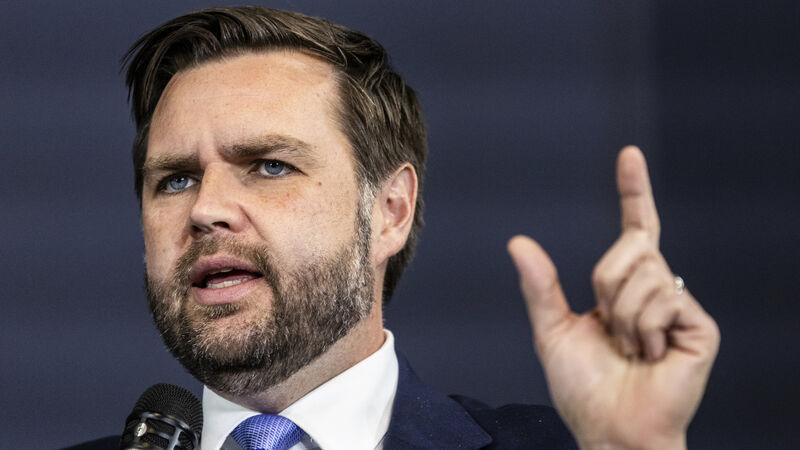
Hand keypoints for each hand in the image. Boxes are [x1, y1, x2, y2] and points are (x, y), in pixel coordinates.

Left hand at [507, 146, 719, 449]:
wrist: (610, 429)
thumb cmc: (584, 388)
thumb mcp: (553, 331)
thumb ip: (540, 286)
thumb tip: (518, 241)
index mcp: (624, 287)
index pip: (634, 228)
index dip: (633, 191)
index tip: (629, 155)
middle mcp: (656, 288)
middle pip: (630, 248)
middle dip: (606, 285)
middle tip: (609, 330)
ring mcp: (679, 306)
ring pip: (644, 272)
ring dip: (622, 315)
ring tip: (630, 348)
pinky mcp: (700, 325)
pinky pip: (662, 298)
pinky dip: (643, 329)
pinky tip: (649, 355)